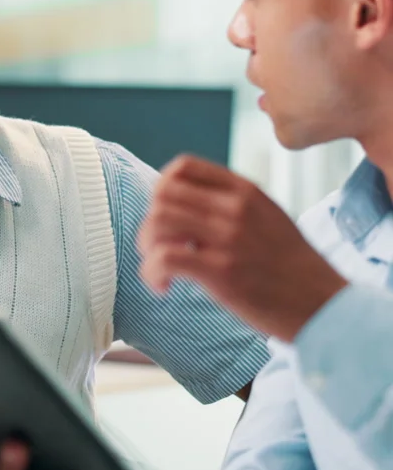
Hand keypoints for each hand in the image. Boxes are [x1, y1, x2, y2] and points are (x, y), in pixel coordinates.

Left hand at [139, 155, 346, 340]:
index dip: (161, 189)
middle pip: (162, 194)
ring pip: (158, 222)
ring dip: (147, 248)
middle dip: (149, 222)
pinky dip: (153, 272)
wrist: (323, 303)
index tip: (166, 216)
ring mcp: (228, 237)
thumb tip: (187, 206)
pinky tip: (165, 287)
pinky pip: (165, 258)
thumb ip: (234, 204)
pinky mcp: (222, 271)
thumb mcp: (268, 216)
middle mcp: (235, 207)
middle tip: (159, 248)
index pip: (182, 166)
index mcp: (244, 190)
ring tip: (159, 269)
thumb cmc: (292, 266)